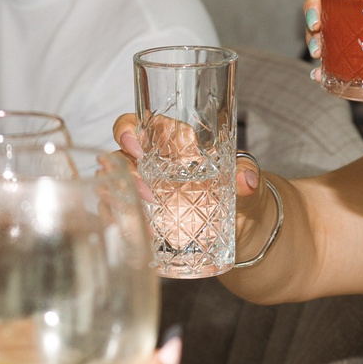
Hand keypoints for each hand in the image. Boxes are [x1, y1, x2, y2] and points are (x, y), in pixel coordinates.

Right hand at [110, 115, 265, 269]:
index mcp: (171, 143)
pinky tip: (138, 237)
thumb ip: (246, 175)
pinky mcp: (148, 222)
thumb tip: (247, 180)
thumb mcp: (247, 181)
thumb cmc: (240, 192)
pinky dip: (124, 228)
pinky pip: (123, 221)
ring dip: (119, 202)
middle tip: (149, 193)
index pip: (137, 126)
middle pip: (120, 160)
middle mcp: (152, 167)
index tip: (134, 144)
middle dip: (127, 174)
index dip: (127, 129)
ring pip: (115, 190)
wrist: (244, 228)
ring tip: (140, 219)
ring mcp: (145, 195)